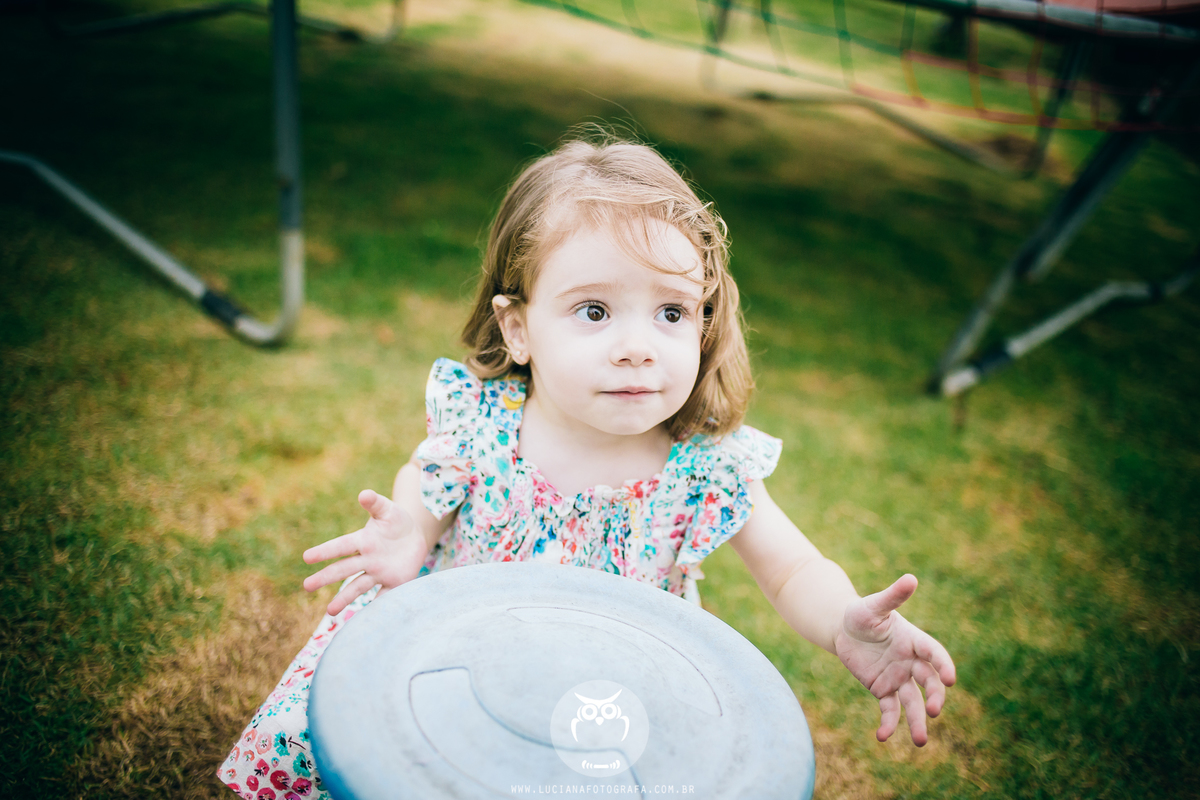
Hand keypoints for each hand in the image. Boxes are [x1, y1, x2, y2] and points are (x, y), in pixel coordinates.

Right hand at [303, 489, 430, 616]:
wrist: (414, 535)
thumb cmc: (395, 520)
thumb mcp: (388, 509)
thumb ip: (376, 503)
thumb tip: (364, 494)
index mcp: (363, 540)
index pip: (341, 546)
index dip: (325, 551)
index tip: (306, 557)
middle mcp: (367, 559)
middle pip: (344, 569)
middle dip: (326, 578)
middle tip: (307, 586)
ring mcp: (378, 572)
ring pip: (358, 587)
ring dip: (344, 599)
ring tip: (330, 612)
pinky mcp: (393, 581)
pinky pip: (384, 595)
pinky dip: (378, 606)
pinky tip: (367, 620)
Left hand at [835, 574, 956, 745]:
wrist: (843, 629)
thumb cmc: (861, 613)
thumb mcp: (873, 605)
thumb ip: (892, 596)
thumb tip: (911, 578)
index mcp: (914, 640)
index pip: (934, 653)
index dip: (944, 665)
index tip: (950, 679)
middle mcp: (911, 661)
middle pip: (929, 681)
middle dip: (935, 696)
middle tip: (934, 711)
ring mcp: (899, 677)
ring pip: (913, 702)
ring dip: (918, 721)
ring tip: (920, 741)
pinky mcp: (883, 690)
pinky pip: (890, 709)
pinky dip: (889, 724)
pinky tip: (883, 736)